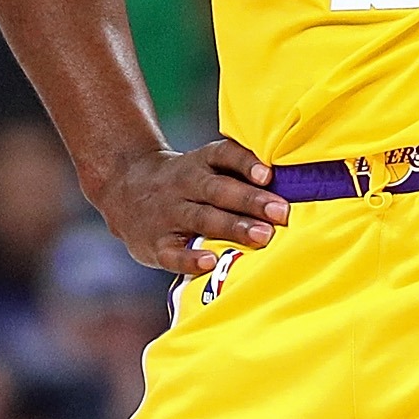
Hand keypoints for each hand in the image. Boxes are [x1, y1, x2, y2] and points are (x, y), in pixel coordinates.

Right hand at [85, 138, 288, 274]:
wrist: (123, 188)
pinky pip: (173, 252)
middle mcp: (184, 185)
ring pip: (202, 219)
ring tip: (263, 236)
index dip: (245, 164)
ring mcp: (169, 214)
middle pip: (219, 190)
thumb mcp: (203, 165)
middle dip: (250, 201)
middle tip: (281, 212)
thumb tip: (295, 183)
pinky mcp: (156, 243)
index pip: (223, 156)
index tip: (268, 174)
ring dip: (233, 227)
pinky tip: (211, 262)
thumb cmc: (186, 181)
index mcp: (199, 163)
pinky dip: (191, 258)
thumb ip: (239, 173)